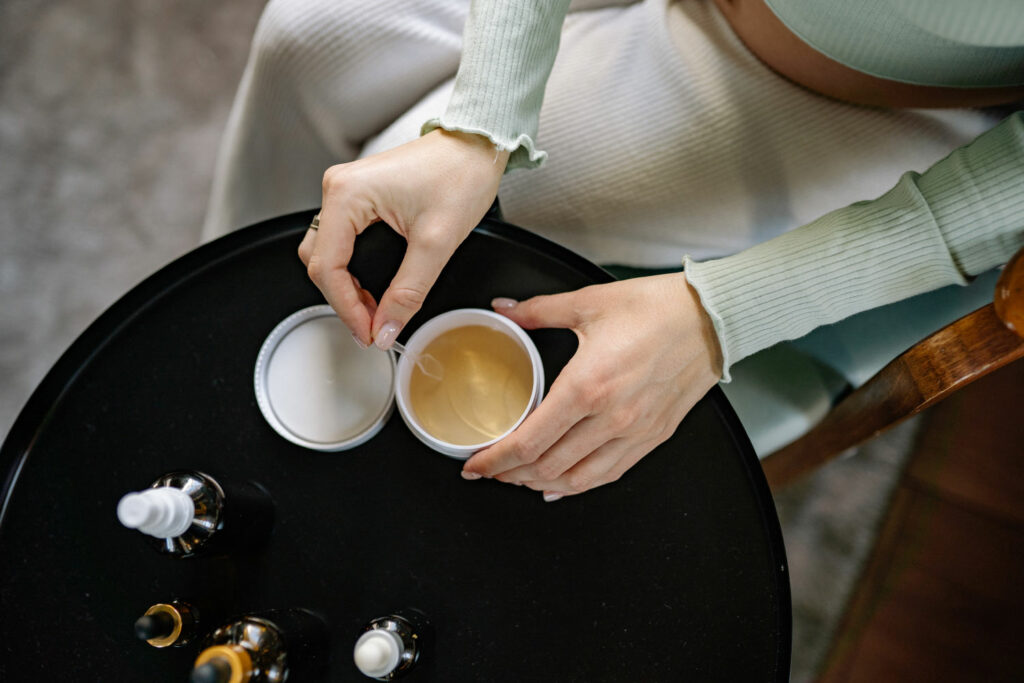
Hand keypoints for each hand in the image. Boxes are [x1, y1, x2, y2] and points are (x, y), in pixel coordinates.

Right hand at [298, 129, 508, 346]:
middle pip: (320, 261)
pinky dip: (352, 268)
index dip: (346, 308)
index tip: (368, 333)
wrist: (477, 146)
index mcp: (347, 194)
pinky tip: (375, 287)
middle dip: (344, 300)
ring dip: (346, 286)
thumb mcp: (437, 243)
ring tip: (375, 311)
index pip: (327, 267)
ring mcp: (347, 191)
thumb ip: (408, 292)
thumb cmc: (460, 174)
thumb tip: (386, 327)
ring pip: (327, 253)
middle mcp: (338, 188)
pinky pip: (342, 241)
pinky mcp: (360, 196)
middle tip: (372, 327)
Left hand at [462, 273, 722, 499]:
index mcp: (588, 386)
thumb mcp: (589, 302)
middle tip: (489, 471)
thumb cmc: (658, 308)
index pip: (530, 441)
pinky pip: (610, 473)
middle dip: (510, 475)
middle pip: (547, 466)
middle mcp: (611, 417)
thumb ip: (538, 311)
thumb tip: (504, 309)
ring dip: (540, 483)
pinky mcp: (654, 436)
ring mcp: (634, 432)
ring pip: (577, 478)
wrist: (713, 317)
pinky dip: (579, 485)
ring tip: (518, 479)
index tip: (475, 465)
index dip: (496, 460)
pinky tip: (561, 485)